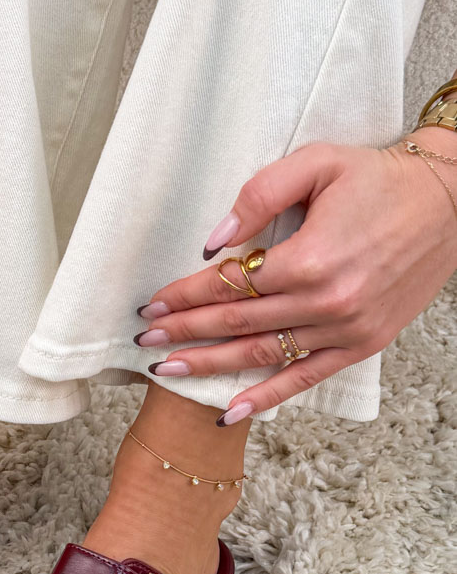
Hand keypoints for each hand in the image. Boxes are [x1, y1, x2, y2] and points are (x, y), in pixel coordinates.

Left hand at [136, 133, 456, 422]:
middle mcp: (325, 302)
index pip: (228, 284)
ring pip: (261, 356)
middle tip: (146, 340)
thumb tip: (214, 242)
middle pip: (236, 323)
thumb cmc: (379, 178)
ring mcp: (345, 330)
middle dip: (185, 332)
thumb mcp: (316, 163)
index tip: (153, 304)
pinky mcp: (363, 345)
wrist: (450, 200)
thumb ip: (258, 197)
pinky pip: (305, 378)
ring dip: (211, 366)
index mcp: (308, 258)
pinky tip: (230, 410)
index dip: (184, 295)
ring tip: (168, 371)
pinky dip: (266, 398)